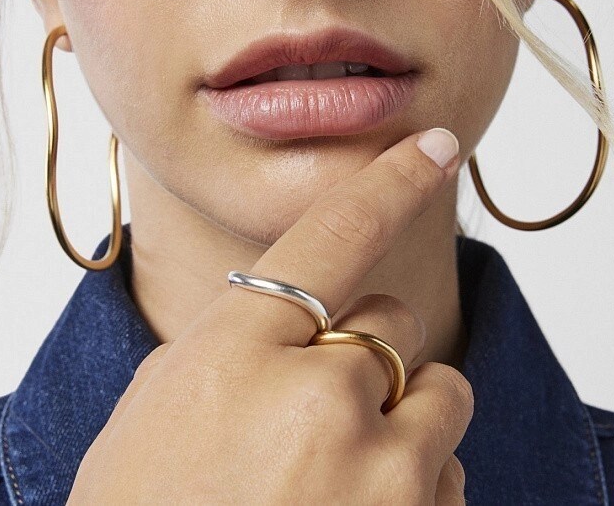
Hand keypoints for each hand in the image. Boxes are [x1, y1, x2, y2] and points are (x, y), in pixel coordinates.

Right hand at [68, 129, 470, 504]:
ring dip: (402, 424)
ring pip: (440, 395)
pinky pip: (451, 474)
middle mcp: (319, 398)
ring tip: (335, 483)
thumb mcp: (162, 410)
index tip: (437, 144)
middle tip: (314, 417)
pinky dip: (415, 488)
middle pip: (393, 323)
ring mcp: (383, 476)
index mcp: (236, 352)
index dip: (390, 180)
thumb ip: (241, 346)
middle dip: (366, 357)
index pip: (332, 234)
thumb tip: (310, 320)